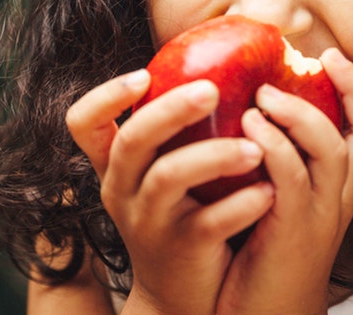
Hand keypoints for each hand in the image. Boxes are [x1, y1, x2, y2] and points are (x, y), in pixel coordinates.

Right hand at [65, 70, 275, 314]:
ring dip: (215, 155)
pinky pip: (210, 222)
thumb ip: (174, 130)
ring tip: (256, 148)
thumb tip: (220, 62)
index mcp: (115, 165)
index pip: (83, 123)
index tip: (143, 74)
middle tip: (212, 90)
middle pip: (133, 140)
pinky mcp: (182, 249)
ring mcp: (149, 222)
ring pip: (169, 178)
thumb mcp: (162, 173)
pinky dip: (242, 203)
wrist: (180, 295)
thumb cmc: (181, 212)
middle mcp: (122, 190)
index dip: (105, 95)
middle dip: (171, 110)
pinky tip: (269, 191)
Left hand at [215, 48, 352, 314]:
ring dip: (299, 112)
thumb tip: (244, 110)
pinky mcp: (291, 232)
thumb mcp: (273, 206)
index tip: (333, 57)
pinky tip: (247, 125)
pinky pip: (290, 177)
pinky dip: (273, 145)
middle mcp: (338, 201)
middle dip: (350, 87)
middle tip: (314, 58)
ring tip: (264, 93)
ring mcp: (320, 217)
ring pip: (332, 149)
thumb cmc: (256, 262)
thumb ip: (270, 164)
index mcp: (337, 192)